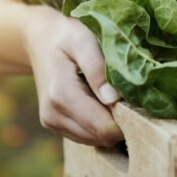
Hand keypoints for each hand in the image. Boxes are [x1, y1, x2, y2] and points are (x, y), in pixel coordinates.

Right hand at [24, 7, 122, 145]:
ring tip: (113, 97)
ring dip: (109, 124)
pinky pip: (86, 136)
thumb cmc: (66, 36)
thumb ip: (97, 68)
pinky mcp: (54, 125)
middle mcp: (53, 114)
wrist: (39, 39)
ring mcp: (52, 123)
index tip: (138, 101)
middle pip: (101, 137)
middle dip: (120, 122)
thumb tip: (113, 99)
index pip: (103, 127)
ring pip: (95, 140)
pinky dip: (98, 125)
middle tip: (130, 97)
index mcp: (62, 95)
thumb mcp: (83, 41)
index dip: (126, 119)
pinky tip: (100, 102)